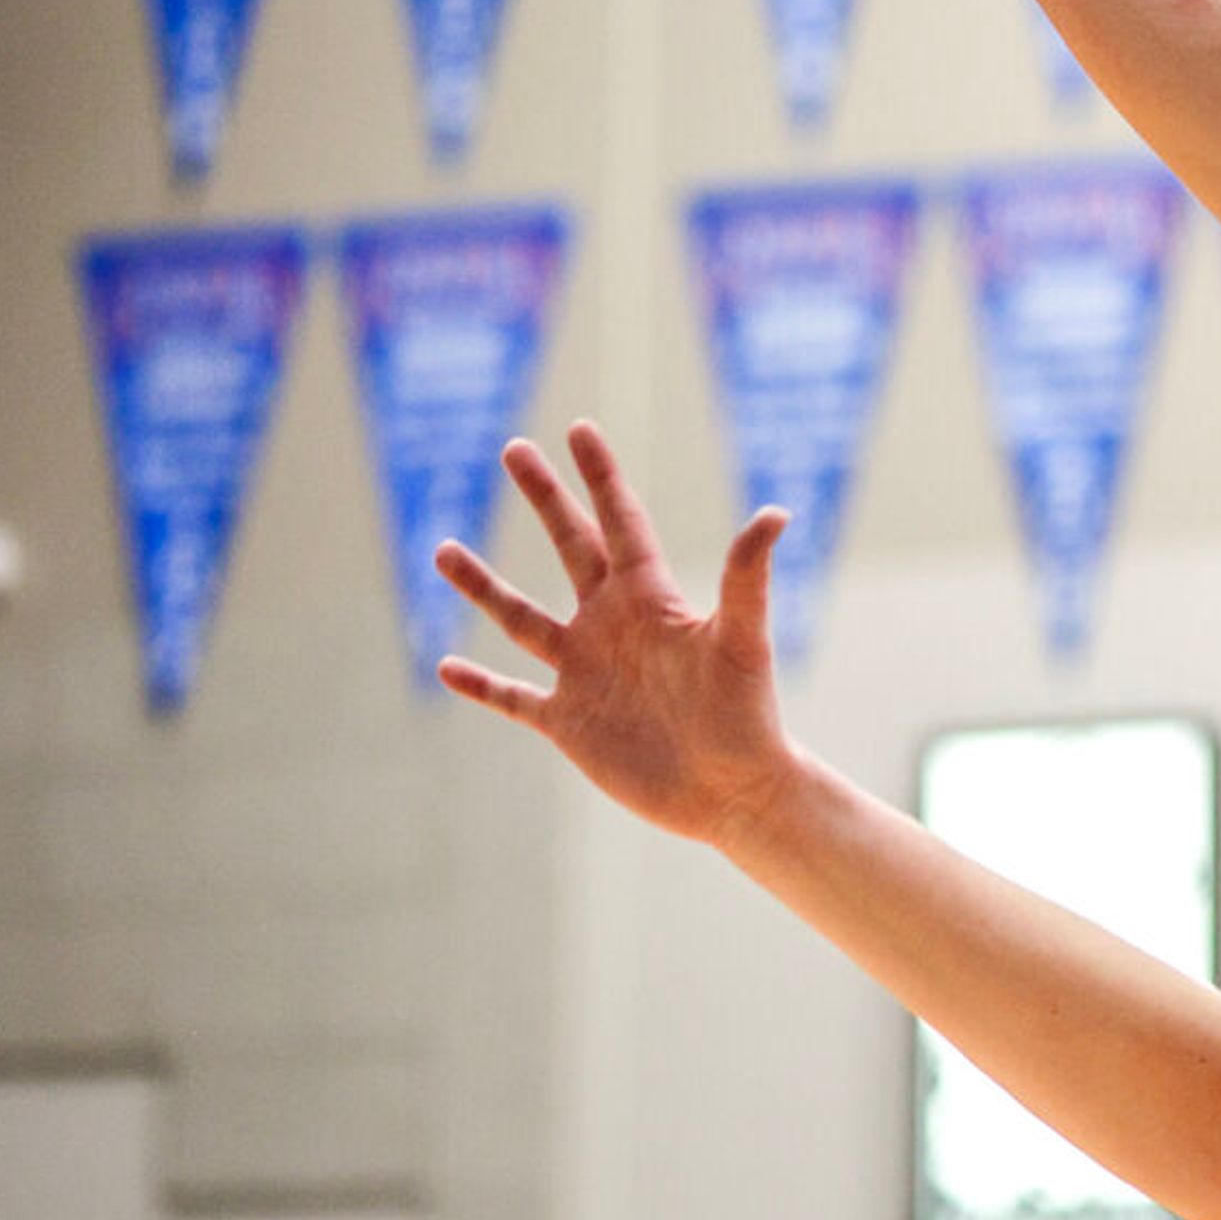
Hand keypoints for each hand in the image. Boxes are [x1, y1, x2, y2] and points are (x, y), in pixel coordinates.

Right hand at [432, 423, 805, 852]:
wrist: (734, 791)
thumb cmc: (747, 714)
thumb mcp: (742, 640)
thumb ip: (746, 579)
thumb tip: (775, 513)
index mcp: (650, 600)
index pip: (619, 521)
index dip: (600, 476)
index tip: (578, 428)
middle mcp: (612, 626)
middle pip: (571, 547)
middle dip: (544, 499)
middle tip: (513, 448)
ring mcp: (586, 673)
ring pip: (522, 618)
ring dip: (484, 587)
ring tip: (445, 548)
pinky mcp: (569, 723)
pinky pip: (513, 697)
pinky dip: (481, 684)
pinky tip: (446, 665)